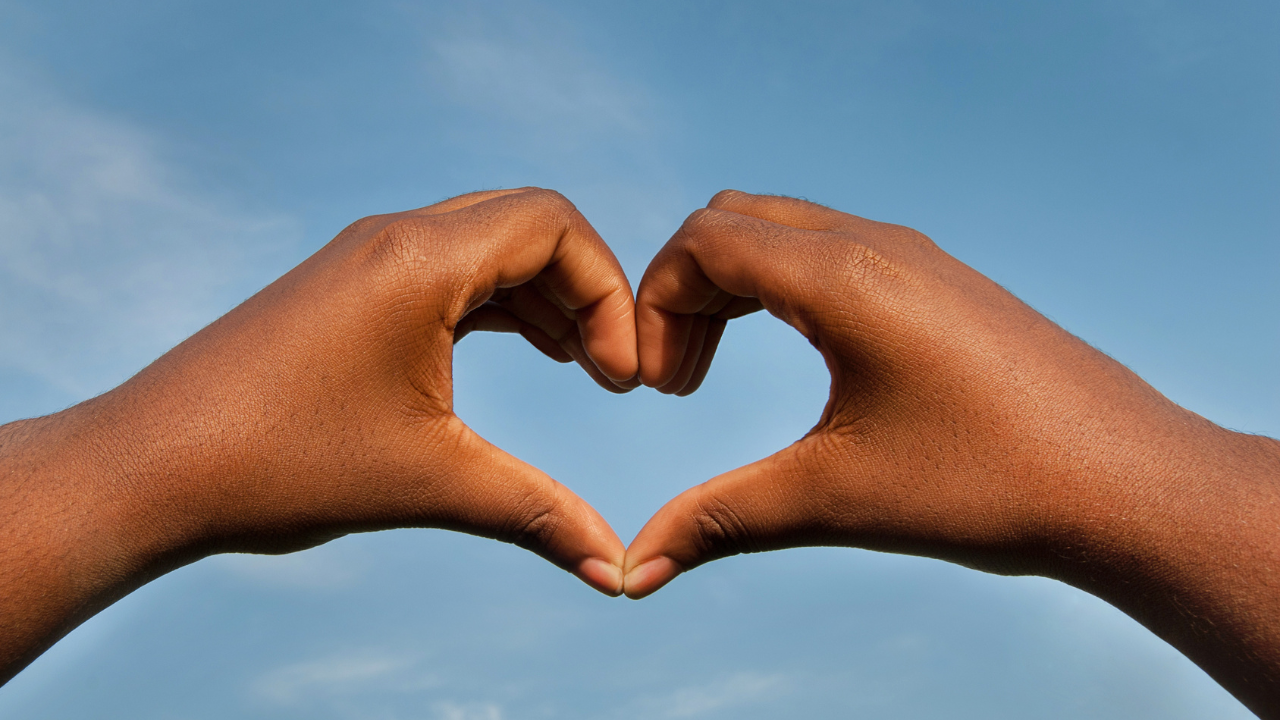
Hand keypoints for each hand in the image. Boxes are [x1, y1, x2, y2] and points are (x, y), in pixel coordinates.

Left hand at [0, 188, 635, 679]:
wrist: (148, 469)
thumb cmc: (277, 465)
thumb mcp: (428, 484)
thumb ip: (537, 515)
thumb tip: (618, 570)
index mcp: (420, 261)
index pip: (556, 225)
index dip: (610, 294)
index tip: (621, 378)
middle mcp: (395, 238)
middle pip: (531, 225)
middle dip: (588, 294)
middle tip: (611, 375)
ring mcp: (366, 258)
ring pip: (490, 247)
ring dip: (547, 299)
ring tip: (583, 370)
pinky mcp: (348, 287)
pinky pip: (451, 272)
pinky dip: (502, 305)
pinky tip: (530, 355)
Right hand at [622, 190, 1279, 714]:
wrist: (1129, 486)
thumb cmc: (990, 484)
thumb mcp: (835, 498)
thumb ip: (719, 519)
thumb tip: (636, 569)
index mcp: (842, 278)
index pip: (703, 243)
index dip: (651, 305)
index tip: (650, 387)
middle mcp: (877, 246)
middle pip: (734, 222)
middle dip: (683, 292)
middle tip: (677, 380)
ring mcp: (916, 257)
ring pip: (785, 232)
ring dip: (732, 289)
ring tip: (714, 371)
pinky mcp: (943, 282)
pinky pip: (835, 252)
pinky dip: (783, 290)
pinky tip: (800, 359)